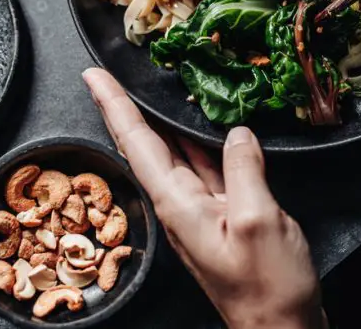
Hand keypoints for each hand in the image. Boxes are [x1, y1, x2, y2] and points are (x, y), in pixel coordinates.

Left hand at [82, 68, 324, 328]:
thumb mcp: (257, 221)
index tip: (93, 76)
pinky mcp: (224, 217)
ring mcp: (201, 212)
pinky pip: (204, 168)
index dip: (114, 105)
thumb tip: (237, 133)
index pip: (136, 142)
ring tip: (152, 87)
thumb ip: (244, 171)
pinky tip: (209, 126)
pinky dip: (200, 141)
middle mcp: (181, 205)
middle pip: (146, 145)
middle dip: (125, 107)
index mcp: (177, 204)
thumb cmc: (268, 288)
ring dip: (162, 119)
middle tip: (110, 73)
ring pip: (175, 154)